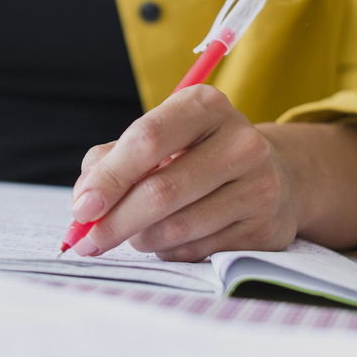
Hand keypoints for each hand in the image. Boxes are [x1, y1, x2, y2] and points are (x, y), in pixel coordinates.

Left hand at [69, 85, 356, 260]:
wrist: (273, 174)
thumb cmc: (195, 153)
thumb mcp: (156, 138)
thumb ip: (110, 161)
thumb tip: (85, 202)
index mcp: (205, 105)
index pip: (147, 140)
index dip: (109, 178)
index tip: (82, 208)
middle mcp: (240, 141)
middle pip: (161, 190)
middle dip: (115, 221)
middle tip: (87, 240)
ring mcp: (260, 185)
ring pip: (178, 227)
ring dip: (141, 239)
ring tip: (131, 234)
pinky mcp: (267, 227)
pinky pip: (199, 251)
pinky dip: (169, 251)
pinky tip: (166, 240)